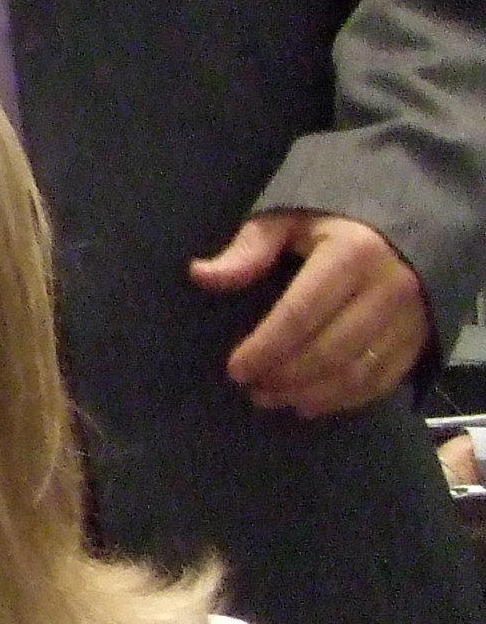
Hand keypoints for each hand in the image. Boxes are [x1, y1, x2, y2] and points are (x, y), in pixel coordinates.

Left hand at [202, 210, 431, 418]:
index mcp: (352, 254)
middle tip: (251, 388)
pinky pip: (384, 380)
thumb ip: (249, 250)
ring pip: (358, 372)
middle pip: (331, 349)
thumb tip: (200, 275)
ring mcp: (412, 317)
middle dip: (286, 376)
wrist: (406, 225)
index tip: (236, 369)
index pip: (301, 313)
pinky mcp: (422, 337)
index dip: (266, 346)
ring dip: (311, 394)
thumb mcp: (287, 220)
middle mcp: (389, 289)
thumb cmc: (332, 222)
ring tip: (272, 398)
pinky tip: (310, 404)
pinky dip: (345, 400)